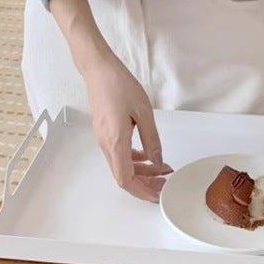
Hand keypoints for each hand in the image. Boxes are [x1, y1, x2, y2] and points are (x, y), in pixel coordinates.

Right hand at [82, 44, 172, 201]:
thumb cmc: (119, 85)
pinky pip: (118, 153)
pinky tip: (146, 154)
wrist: (99, 70)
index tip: (157, 194)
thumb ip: (152, 139)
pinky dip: (134, 159)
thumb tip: (157, 160)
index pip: (126, 179)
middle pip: (124, 175)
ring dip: (141, 170)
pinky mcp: (104, 131)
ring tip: (161, 167)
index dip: (142, 191)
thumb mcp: (144, 111)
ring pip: (121, 165)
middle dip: (145, 183)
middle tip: (165, 181)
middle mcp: (106, 143)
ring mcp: (102, 138)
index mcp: (115, 141)